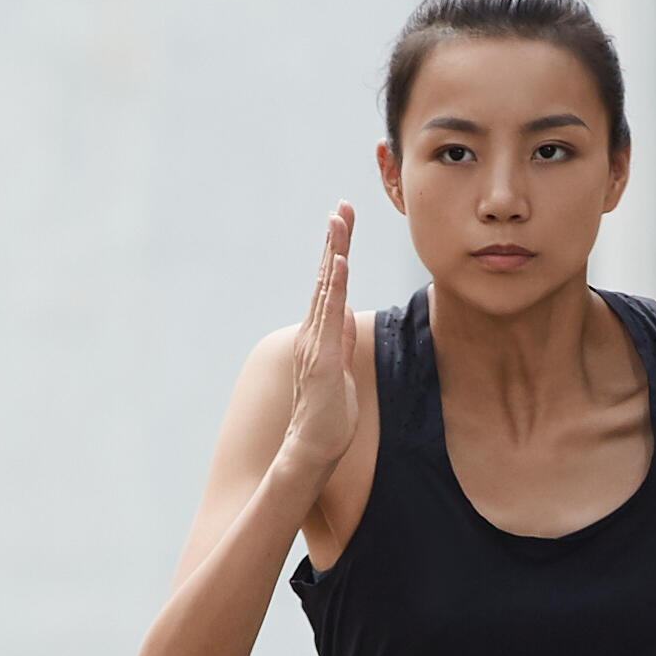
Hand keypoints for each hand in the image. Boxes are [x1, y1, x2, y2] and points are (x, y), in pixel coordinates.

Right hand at [268, 206, 360, 497]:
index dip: (336, 252)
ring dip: (333, 252)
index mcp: (318, 333)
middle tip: (342, 207)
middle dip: (335, 240)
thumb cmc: (328, 416)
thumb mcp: (340, 371)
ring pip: (325, 288)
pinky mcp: (320, 356)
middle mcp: (311, 331)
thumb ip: (340, 342)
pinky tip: (338, 262)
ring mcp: (313, 342)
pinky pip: (329, 314)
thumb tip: (344, 318)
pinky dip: (333, 286)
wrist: (313, 448)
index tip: (343, 222)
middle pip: (325, 276)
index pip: (329, 284)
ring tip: (338, 220)